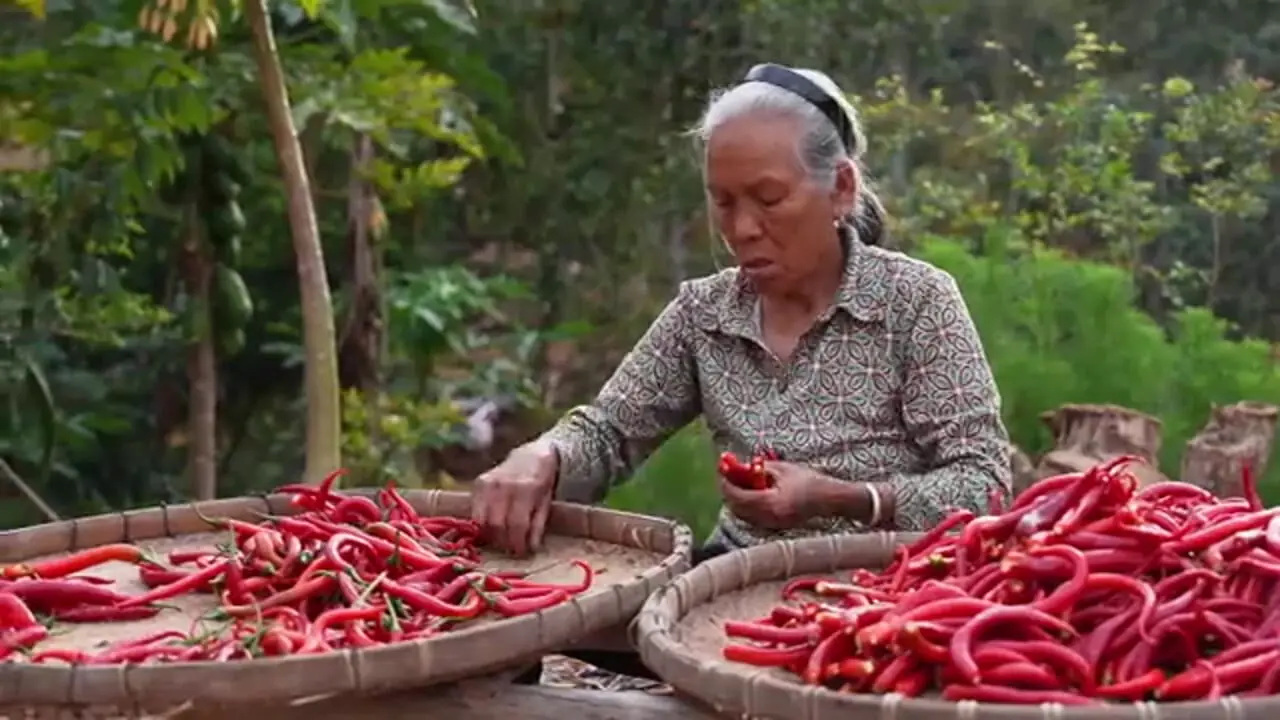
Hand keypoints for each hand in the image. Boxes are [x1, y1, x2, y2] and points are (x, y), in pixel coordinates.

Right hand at [470, 441, 557, 555]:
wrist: (530, 456)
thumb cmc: (541, 482)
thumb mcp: (546, 501)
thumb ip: (538, 524)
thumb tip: (531, 548)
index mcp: (525, 488)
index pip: (517, 523)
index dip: (518, 542)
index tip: (521, 552)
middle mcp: (503, 484)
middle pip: (496, 523)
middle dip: (503, 541)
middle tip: (511, 548)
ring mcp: (488, 482)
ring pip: (482, 519)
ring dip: (491, 535)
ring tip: (502, 540)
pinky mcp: (478, 483)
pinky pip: (475, 510)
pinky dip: (482, 523)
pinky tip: (493, 528)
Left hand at [719, 460, 837, 529]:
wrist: (828, 499)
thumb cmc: (808, 481)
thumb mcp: (783, 469)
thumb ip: (760, 469)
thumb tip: (741, 467)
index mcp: (769, 504)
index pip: (739, 497)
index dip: (727, 485)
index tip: (722, 472)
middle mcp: (768, 518)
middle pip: (737, 509)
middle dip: (729, 493)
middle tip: (727, 478)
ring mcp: (772, 525)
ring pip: (744, 516)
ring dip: (737, 501)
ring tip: (738, 484)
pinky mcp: (776, 526)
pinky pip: (753, 518)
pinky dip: (747, 507)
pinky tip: (751, 494)